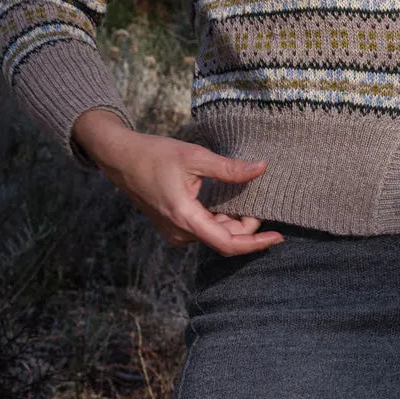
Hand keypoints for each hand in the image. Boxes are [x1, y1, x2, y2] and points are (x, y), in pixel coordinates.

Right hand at [71, 109, 285, 255]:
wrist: (121, 158)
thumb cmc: (155, 155)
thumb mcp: (195, 157)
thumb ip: (229, 168)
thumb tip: (261, 168)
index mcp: (185, 218)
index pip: (227, 243)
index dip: (255, 243)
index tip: (278, 237)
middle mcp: (180, 232)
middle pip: (224, 239)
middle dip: (247, 226)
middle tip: (260, 200)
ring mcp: (175, 232)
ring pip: (215, 234)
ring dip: (234, 222)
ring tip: (248, 199)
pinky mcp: (174, 226)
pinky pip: (204, 229)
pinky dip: (221, 219)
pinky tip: (231, 203)